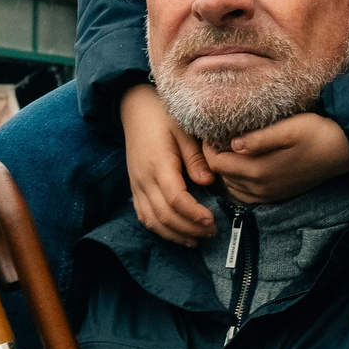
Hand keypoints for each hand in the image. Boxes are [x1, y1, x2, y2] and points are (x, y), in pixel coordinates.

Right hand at [123, 84, 213, 244]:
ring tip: (198, 239)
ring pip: (153, 221)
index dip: (194, 214)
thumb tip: (207, 182)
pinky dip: (160, 229)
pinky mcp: (135, 188)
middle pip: (164, 215)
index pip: (175, 199)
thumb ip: (195, 157)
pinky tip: (177, 234)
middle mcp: (144, 179)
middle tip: (212, 231)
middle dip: (189, 229)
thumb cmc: (163, 115)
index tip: (212, 220)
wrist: (135, 108)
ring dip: (175, 235)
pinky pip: (144, 216)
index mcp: (158, 163)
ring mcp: (137, 185)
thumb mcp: (184, 129)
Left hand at [206, 113, 348, 204]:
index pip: (216, 165)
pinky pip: (246, 195)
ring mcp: (269, 195)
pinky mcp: (277, 195)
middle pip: (221, 177)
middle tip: (215, 138)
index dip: (207, 148)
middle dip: (213, 159)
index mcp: (259, 171)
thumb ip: (259, 139)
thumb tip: (232, 144)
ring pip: (232, 188)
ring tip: (226, 150)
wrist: (343, 150)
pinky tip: (242, 167)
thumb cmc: (316, 133)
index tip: (210, 132)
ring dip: (225, 171)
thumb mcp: (288, 129)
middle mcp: (261, 188)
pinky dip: (237, 183)